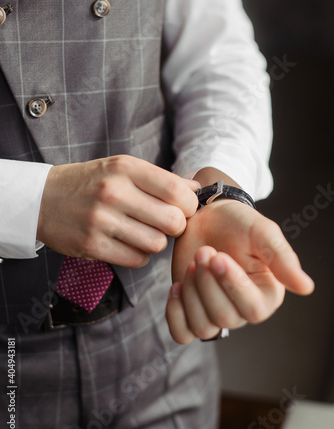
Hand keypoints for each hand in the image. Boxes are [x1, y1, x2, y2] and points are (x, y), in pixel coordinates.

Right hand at [37, 155, 198, 266]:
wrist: (43, 199)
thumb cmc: (91, 182)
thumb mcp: (122, 168)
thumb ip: (161, 179)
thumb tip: (197, 188)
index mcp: (125, 168)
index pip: (177, 191)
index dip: (189, 204)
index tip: (183, 207)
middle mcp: (113, 192)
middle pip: (173, 221)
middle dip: (176, 226)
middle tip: (165, 223)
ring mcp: (100, 220)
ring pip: (157, 244)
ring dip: (156, 242)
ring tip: (144, 232)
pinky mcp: (91, 245)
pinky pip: (136, 260)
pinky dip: (139, 255)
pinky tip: (129, 243)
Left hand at [166, 199, 314, 343]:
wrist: (207, 218)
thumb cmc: (238, 224)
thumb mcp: (263, 233)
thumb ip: (282, 258)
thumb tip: (306, 287)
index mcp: (266, 294)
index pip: (253, 309)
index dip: (232, 285)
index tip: (218, 255)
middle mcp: (242, 309)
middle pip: (224, 318)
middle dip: (208, 283)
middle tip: (203, 251)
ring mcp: (214, 313)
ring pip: (203, 327)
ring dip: (191, 294)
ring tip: (192, 263)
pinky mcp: (191, 311)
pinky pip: (182, 333)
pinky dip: (175, 314)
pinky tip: (176, 286)